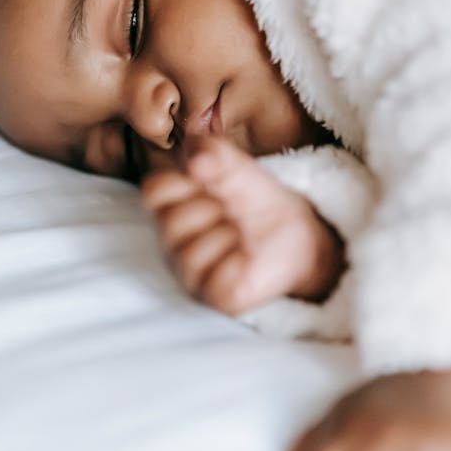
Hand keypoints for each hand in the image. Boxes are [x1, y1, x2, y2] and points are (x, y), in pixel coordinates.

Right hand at [141, 134, 344, 315]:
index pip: (154, 190)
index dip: (186, 181)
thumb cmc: (254, 200)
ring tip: (242, 234)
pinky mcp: (215, 297)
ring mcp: (190, 273)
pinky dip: (239, 261)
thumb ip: (212, 153)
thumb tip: (196, 162)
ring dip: (228, 235)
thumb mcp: (236, 167)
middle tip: (232, 210)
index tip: (211, 182)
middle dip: (212, 208)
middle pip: (171, 222)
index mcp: (170, 208)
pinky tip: (248, 256)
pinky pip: (217, 280)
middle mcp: (172, 243)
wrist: (296, 233)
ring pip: (191, 254)